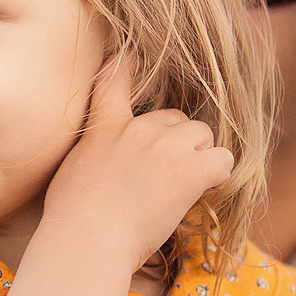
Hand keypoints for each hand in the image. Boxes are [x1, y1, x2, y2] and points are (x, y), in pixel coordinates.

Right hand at [41, 55, 233, 271]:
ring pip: (202, 135)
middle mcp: (139, 127)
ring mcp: (168, 146)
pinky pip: (223, 160)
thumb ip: (95, 153)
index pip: (116, 77)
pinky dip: (218, 176)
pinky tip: (204, 192)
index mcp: (106, 125)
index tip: (138, 56)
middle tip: (165, 175)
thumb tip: (108, 164)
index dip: (130, 62)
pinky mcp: (191, 170)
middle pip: (175, 117)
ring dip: (198, 156)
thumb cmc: (72, 216)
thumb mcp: (72, 169)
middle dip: (176, 141)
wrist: (88, 239)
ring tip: (185, 186)